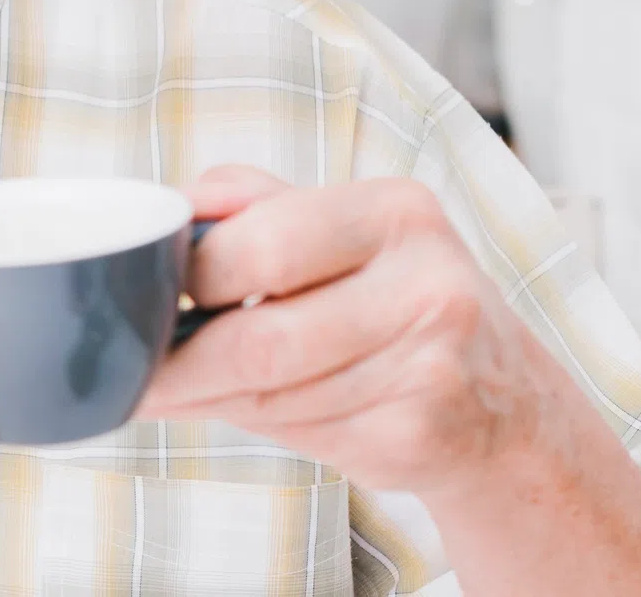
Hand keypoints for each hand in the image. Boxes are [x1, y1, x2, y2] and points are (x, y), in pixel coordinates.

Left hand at [139, 165, 558, 497]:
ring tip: (178, 388)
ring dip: (209, 397)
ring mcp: (434, 367)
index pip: (262, 242)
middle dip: (179, 361)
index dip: (189, 275)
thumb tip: (174, 206)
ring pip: (272, 394)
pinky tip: (250, 410)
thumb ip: (256, 204)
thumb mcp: (344, 228)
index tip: (141, 290)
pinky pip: (302, 434)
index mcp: (396, 211)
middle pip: (261, 337)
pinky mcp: (422, 437)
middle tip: (132, 368)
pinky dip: (259, 425)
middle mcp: (429, 285)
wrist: (508, 403)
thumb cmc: (392, 299)